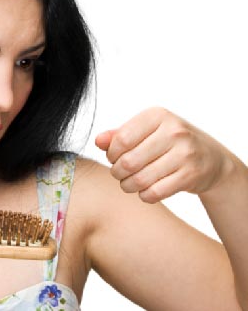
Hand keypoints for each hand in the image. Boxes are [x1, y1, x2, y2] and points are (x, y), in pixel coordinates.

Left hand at [95, 107, 232, 202]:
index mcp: (158, 116)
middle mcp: (174, 132)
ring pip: (140, 179)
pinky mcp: (191, 175)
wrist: (212, 159)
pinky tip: (145, 191)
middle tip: (119, 173)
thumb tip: (98, 141)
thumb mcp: (146, 132)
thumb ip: (119, 135)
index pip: (121, 139)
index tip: (114, 158)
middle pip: (129, 161)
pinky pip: (155, 193)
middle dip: (117, 172)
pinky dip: (144, 195)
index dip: (111, 154)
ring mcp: (185, 154)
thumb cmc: (169, 143)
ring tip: (129, 183)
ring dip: (128, 186)